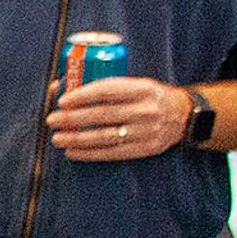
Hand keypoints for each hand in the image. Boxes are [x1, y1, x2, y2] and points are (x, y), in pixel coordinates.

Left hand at [50, 75, 187, 161]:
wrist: (184, 115)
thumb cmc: (150, 97)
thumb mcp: (137, 84)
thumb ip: (106, 85)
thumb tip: (62, 85)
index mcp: (143, 88)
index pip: (107, 90)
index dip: (82, 95)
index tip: (63, 100)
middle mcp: (146, 110)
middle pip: (102, 115)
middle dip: (73, 118)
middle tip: (52, 119)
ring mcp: (146, 132)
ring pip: (104, 136)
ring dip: (77, 138)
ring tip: (57, 138)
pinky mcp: (145, 149)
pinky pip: (112, 153)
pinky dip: (89, 154)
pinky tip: (73, 151)